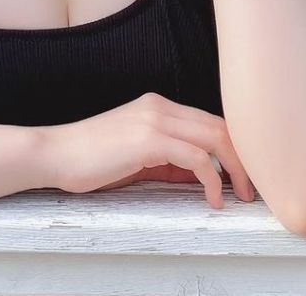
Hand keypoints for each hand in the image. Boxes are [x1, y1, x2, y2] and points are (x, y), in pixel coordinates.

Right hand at [39, 92, 256, 208]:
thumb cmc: (89, 159)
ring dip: (234, 169)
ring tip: (239, 195)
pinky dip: (212, 179)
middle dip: (242, 158)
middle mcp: (159, 106)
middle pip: (220, 126)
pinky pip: (196, 158)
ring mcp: (154, 119)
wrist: (55, 154)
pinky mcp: (149, 139)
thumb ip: (167, 160)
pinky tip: (211, 199)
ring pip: (215, 137)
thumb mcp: (135, 157)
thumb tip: (200, 176)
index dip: (233, 148)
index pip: (209, 121)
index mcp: (157, 106)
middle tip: (250, 190)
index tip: (241, 176)